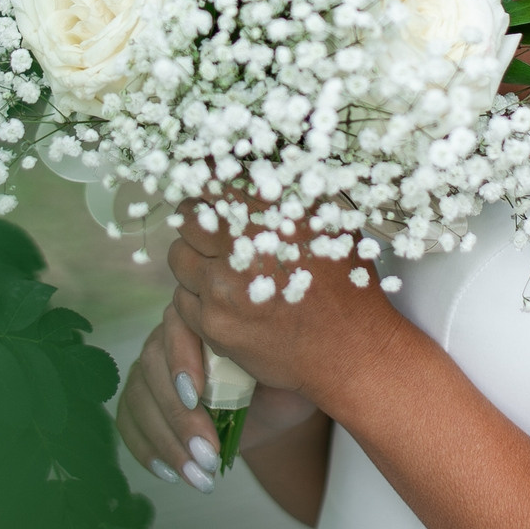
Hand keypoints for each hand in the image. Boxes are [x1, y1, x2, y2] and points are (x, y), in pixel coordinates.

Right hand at [114, 300, 327, 494]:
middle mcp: (169, 335)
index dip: (180, 360)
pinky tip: (170, 473)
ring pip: (138, 397)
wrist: (274, 406)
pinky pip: (128, 420)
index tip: (197, 396)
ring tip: (198, 474)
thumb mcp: (288, 367)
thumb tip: (279, 357)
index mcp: (203, 315)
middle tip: (207, 453)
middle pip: (152, 365)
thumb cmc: (284, 378)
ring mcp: (152, 369)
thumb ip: (275, 358)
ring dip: (164, 440)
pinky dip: (144, 448)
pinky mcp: (143, 399)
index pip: (177, 324)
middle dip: (178, 415)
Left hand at [165, 199, 406, 406]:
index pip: (212, 185)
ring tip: (218, 270)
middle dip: (196, 223)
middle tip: (211, 235)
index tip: (212, 200)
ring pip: (179, 257)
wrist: (351, 351)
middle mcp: (241, 247)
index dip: (209, 191)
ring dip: (193, 260)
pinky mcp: (213, 324)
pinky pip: (181, 299)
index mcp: (269, 215)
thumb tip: (250, 177)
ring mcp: (222, 287)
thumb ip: (285, 199)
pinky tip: (223, 302)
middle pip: (187, 218)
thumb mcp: (325, 226)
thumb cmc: (346, 288)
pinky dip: (197, 298)